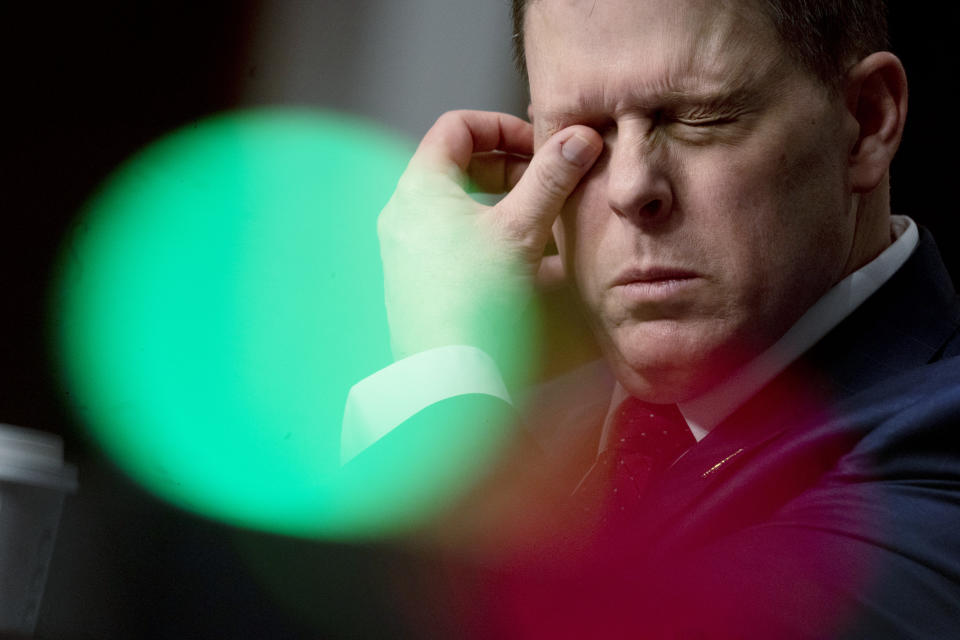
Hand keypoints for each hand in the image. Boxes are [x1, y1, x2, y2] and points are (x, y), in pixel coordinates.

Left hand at [378, 110, 601, 363]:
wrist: (450, 378)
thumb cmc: (478, 299)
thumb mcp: (521, 229)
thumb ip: (550, 178)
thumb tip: (581, 136)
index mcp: (420, 187)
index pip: (457, 126)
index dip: (503, 127)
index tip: (543, 149)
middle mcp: (404, 212)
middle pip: (459, 165)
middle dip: (511, 169)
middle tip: (551, 185)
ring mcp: (406, 249)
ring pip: (460, 205)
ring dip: (506, 204)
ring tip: (546, 225)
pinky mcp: (416, 281)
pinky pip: (454, 239)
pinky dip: (489, 236)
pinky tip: (526, 262)